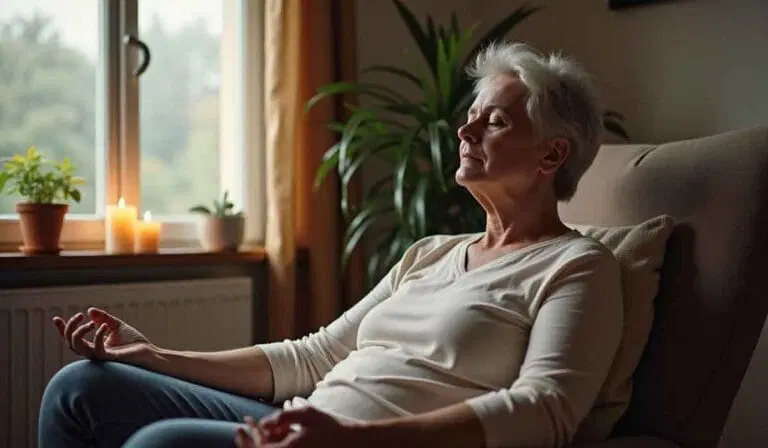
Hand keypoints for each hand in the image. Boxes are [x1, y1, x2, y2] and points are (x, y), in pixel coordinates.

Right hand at [53, 307, 153, 360]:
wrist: (149, 353)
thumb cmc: (134, 343)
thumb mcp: (117, 326)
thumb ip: (103, 319)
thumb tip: (90, 310)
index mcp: (94, 346)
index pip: (73, 339)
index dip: (63, 330)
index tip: (56, 318)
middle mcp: (94, 353)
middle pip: (71, 343)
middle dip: (69, 329)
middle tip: (79, 315)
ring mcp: (100, 357)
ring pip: (78, 348)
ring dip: (79, 332)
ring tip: (90, 322)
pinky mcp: (110, 359)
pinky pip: (96, 350)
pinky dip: (97, 336)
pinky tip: (104, 326)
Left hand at [235, 407, 366, 447]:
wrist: (351, 443)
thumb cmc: (330, 427)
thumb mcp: (307, 414)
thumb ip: (283, 417)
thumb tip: (262, 423)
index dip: (247, 437)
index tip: (243, 424)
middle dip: (251, 442)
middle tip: (245, 428)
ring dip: (264, 443)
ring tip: (267, 429)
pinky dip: (275, 445)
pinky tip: (281, 434)